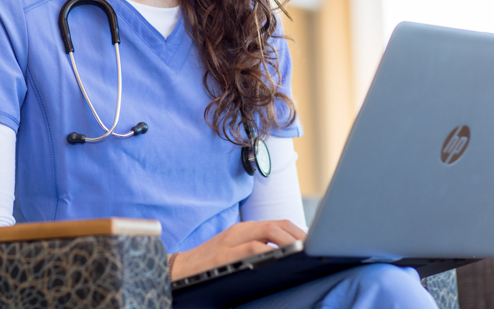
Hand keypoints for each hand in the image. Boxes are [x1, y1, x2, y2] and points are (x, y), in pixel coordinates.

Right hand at [170, 220, 305, 280]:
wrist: (177, 270)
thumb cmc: (210, 265)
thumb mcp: (234, 252)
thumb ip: (256, 250)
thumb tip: (285, 258)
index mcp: (244, 230)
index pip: (278, 223)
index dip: (299, 231)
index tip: (314, 243)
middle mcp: (240, 231)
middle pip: (277, 224)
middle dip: (299, 235)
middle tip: (315, 249)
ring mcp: (231, 241)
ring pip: (268, 232)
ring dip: (289, 241)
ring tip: (304, 252)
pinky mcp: (224, 255)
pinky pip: (252, 249)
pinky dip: (269, 252)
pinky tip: (281, 260)